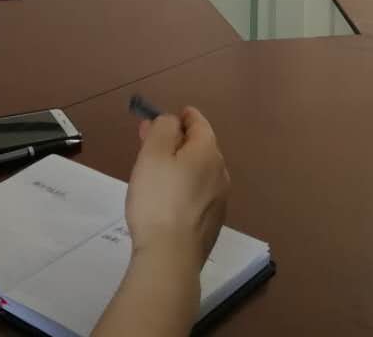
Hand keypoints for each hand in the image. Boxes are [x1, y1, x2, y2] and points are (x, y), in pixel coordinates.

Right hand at [124, 107, 228, 270]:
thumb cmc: (158, 198)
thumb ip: (163, 128)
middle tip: (151, 143)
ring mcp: (220, 200)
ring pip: (199, 172)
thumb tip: (172, 122)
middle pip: (199, 147)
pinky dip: (185, 188)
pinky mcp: (213, 223)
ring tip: (156, 172)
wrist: (170, 255)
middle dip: (176, 141)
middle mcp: (221, 173)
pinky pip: (199, 194)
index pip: (199, 122)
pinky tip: (168, 200)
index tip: (163, 118)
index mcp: (208, 152)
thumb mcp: (153, 153)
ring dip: (181, 166)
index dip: (180, 117)